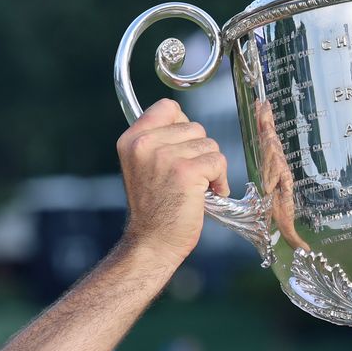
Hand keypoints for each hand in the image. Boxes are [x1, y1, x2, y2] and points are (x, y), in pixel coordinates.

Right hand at [116, 98, 228, 262]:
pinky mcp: (186, 171)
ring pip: (209, 143)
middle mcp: (144, 144)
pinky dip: (220, 179)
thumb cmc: (154, 208)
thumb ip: (158, 141)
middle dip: (199, 151)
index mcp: (131, 139)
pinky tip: (208, 194)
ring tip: (197, 187)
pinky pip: (218, 160)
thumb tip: (187, 124)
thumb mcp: (143, 166)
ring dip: (210, 167)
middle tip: (189, 176)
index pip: (167, 107)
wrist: (152, 243)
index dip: (182, 126)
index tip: (182, 149)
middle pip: (194, 126)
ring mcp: (165, 156)